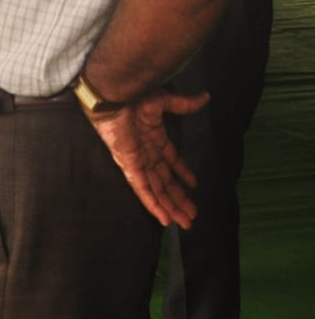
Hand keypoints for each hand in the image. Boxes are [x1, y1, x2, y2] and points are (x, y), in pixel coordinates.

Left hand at [84, 90, 204, 227]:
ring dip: (170, 207)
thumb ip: (184, 104)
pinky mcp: (129, 166)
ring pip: (156, 190)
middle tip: (192, 216)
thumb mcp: (164, 100)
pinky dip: (153, 204)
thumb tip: (205, 97)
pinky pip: (142, 189)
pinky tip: (163, 218)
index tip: (193, 186)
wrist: (113, 96)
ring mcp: (137, 161)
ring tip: (184, 222)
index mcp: (154, 139)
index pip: (170, 161)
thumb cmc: (133, 96)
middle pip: (165, 182)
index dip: (182, 173)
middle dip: (179, 199)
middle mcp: (146, 154)